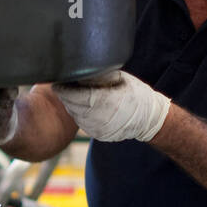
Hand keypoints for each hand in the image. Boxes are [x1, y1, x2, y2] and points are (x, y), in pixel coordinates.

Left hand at [51, 72, 169, 142]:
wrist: (149, 120)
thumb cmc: (137, 95)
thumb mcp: (122, 79)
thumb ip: (101, 76)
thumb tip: (82, 71)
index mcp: (108, 102)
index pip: (78, 96)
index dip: (65, 90)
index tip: (57, 82)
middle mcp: (101, 118)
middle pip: (73, 106)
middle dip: (65, 96)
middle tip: (61, 85)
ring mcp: (99, 129)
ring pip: (75, 115)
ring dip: (71, 104)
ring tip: (71, 93)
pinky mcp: (98, 135)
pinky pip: (81, 122)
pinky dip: (78, 113)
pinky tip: (81, 105)